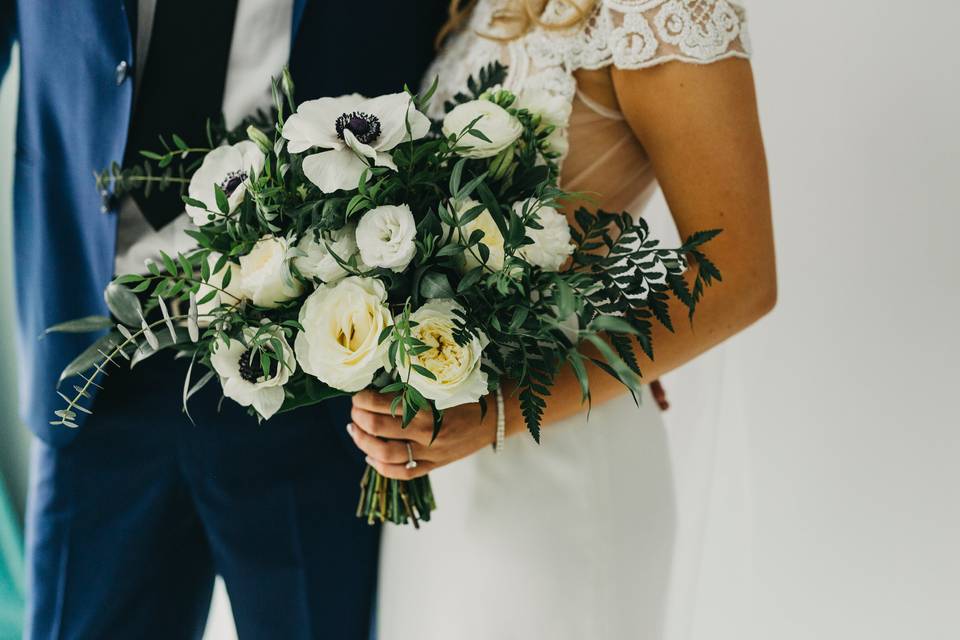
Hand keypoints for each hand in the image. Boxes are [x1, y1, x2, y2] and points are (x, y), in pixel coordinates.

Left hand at [347, 389, 493, 479]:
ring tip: (356, 431)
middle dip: (360, 418)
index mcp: (430, 408)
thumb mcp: (442, 386)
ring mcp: (431, 453)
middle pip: (379, 428)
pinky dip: (381, 467)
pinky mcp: (435, 465)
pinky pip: (402, 472)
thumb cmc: (469, 395)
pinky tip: (370, 457)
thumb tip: (379, 386)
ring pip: (385, 454)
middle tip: (354, 410)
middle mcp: (428, 433)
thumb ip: (414, 389)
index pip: (386, 405)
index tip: (358, 395)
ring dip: (363, 442)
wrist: (497, 417)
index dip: (364, 400)